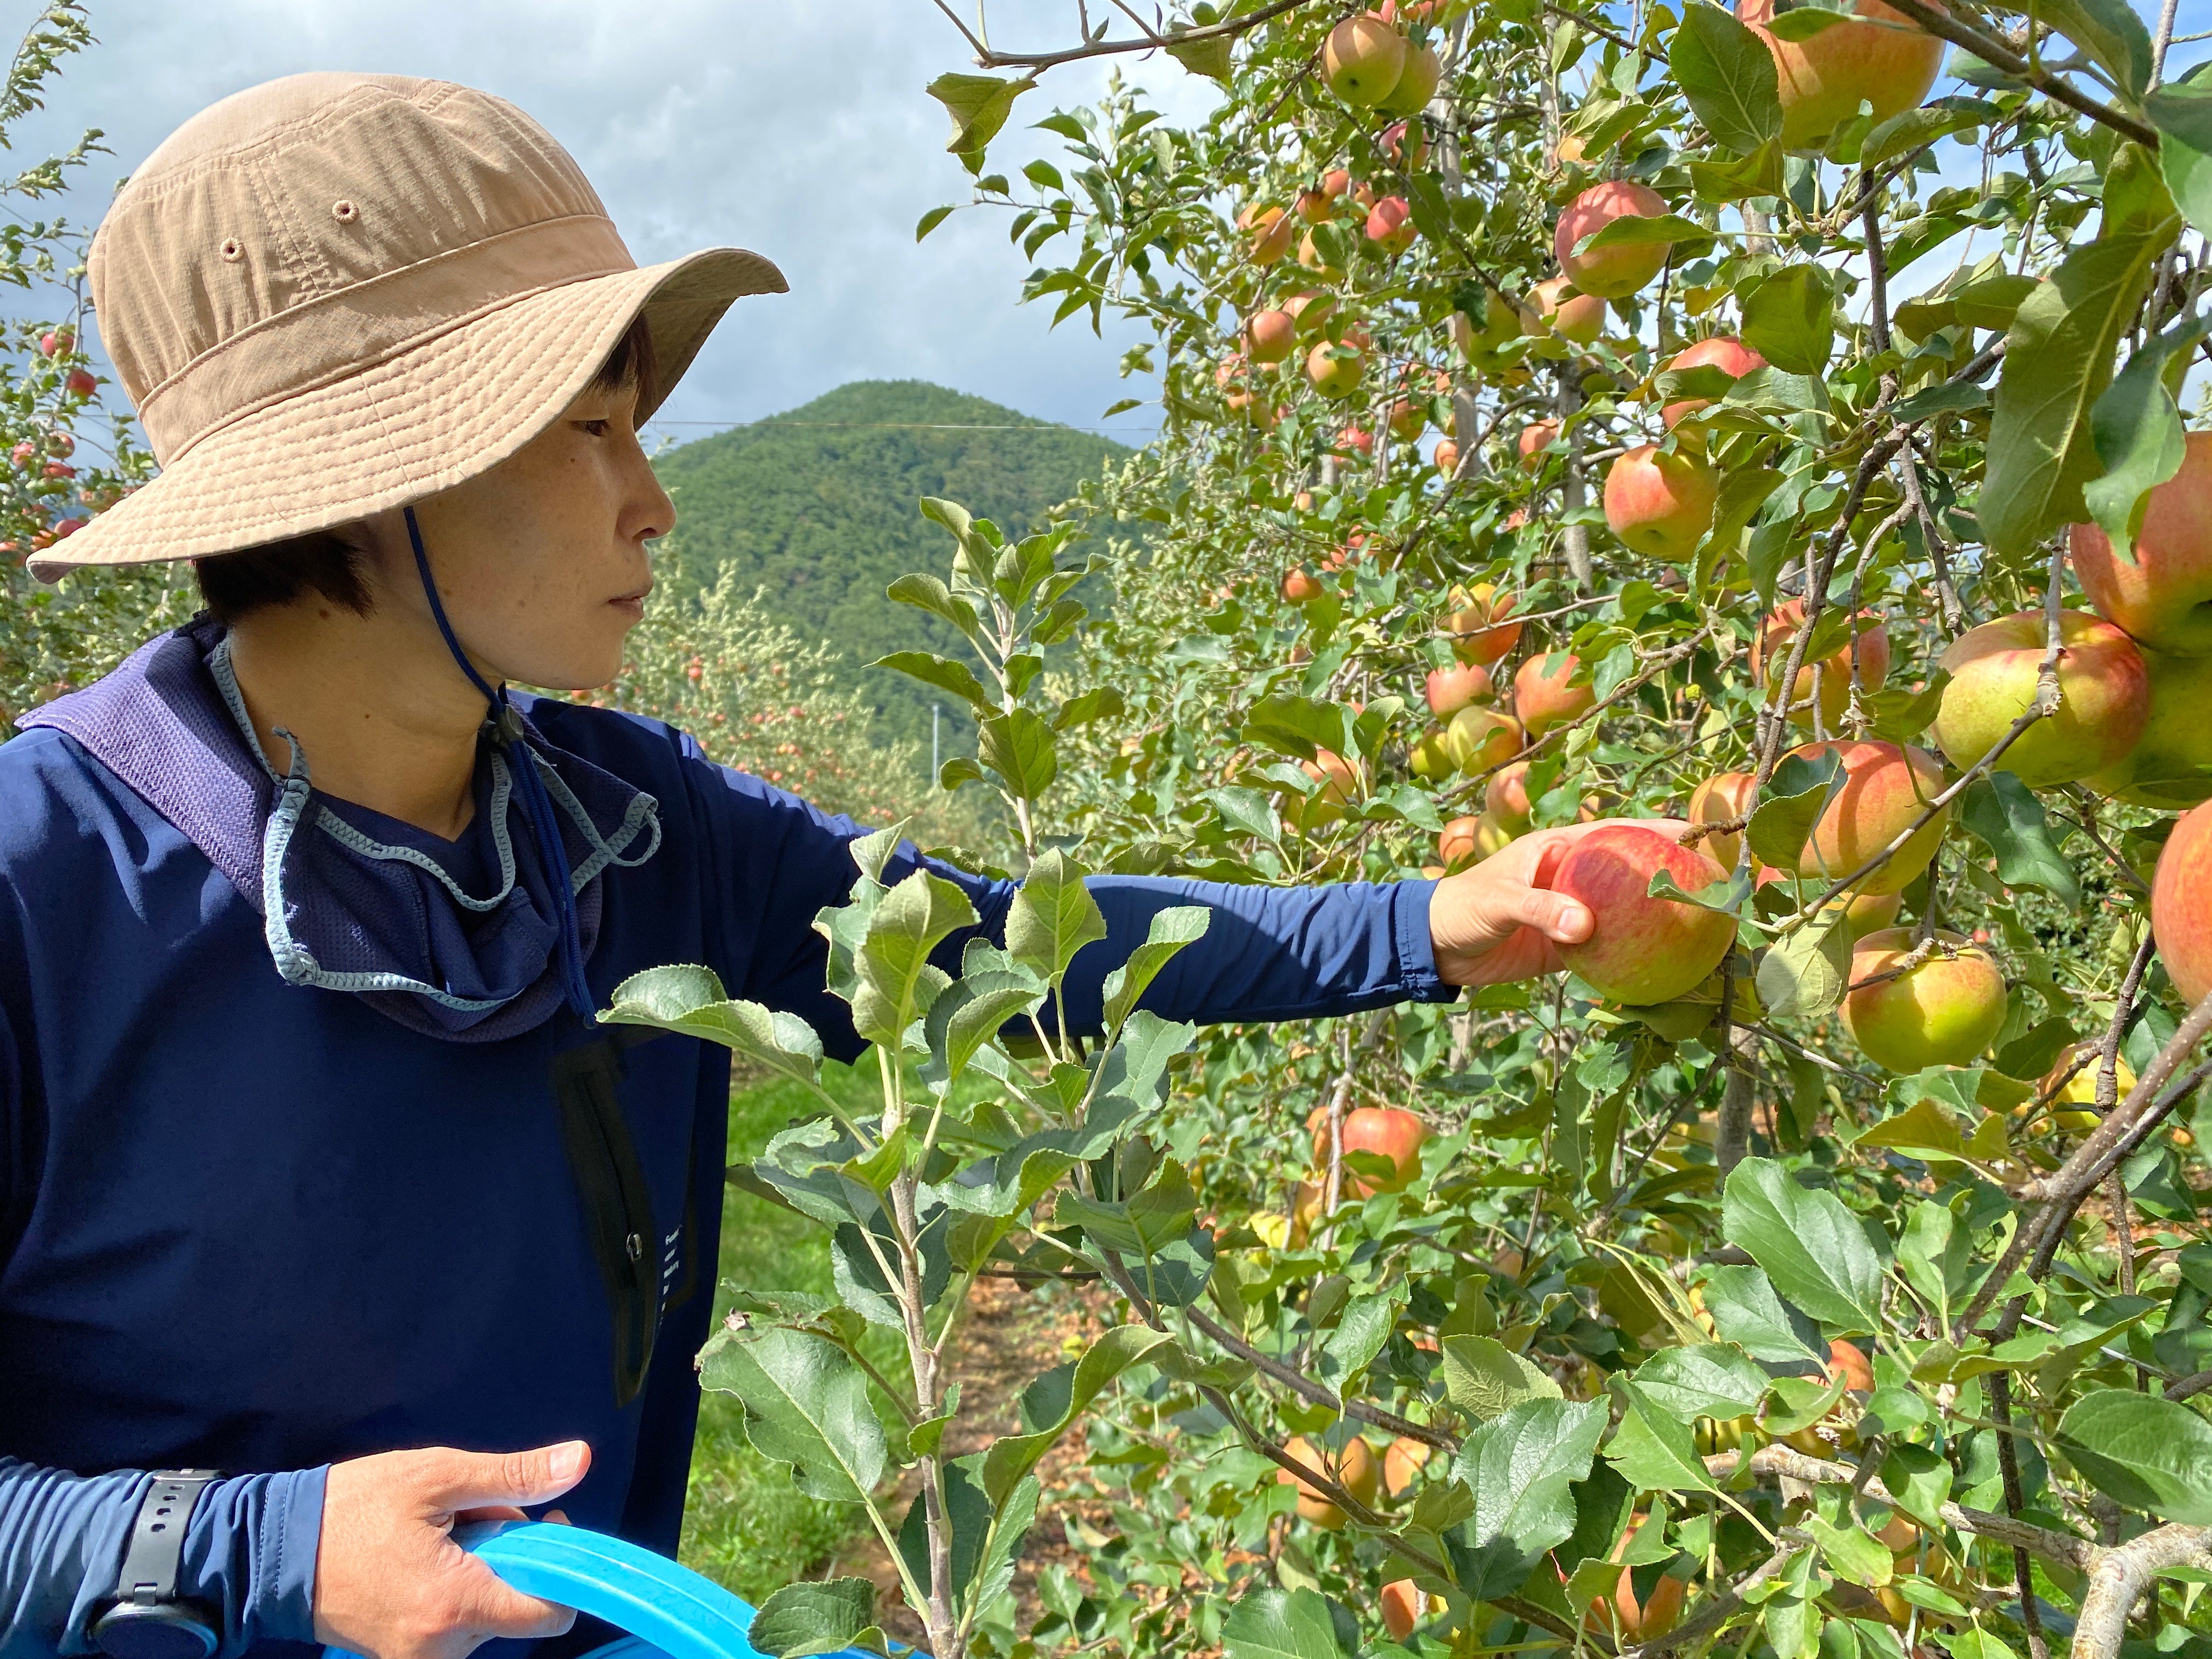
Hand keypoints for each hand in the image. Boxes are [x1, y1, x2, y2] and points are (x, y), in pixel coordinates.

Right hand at [312, 1441, 590, 1658]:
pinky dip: (455, 1592)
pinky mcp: (401, 1658)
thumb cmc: (354, 1507)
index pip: (547, 1614)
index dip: (558, 1565)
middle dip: (511, 1560)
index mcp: (455, 1604)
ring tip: (438, 1538)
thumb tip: (579, 1461)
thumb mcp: (438, 1475)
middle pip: (517, 1609)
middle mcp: (441, 1648)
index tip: (542, 1523)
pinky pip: (455, 1626)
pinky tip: (423, 1562)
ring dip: (482, 1574)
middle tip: (471, 1521)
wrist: (274, 1551)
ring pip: (488, 1616)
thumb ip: (513, 1477)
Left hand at [1428, 819, 1689, 987]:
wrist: (1434, 947)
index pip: (1616, 833)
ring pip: (1623, 913)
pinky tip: (1661, 967)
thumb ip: (1540, 910)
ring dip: (1655, 919)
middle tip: (1712, 886)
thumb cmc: (1461, 907)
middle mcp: (1571, 877)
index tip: (1696, 835)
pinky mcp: (1566, 948)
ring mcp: (1572, 913)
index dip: (1655, 831)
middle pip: (1629, 874)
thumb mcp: (1499, 902)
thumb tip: (1586, 927)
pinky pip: (1607, 950)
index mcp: (1558, 850)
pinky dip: (1630, 956)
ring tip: (1701, 927)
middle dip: (1667, 876)